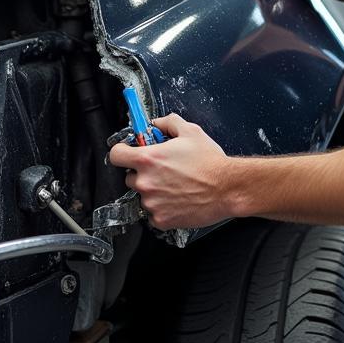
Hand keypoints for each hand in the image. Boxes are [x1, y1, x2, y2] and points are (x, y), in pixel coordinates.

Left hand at [107, 113, 234, 229]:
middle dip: (143, 174)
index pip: (116, 155)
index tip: (128, 153)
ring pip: (143, 196)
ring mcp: (151, 203)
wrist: (227, 188)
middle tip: (163, 171)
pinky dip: (163, 208)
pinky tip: (178, 199)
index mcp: (148, 159)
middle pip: (129, 178)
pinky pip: (153, 214)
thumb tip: (157, 123)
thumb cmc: (210, 162)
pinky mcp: (161, 219)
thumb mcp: (191, 131)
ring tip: (176, 186)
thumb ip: (168, 123)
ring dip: (154, 192)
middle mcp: (145, 182)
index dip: (122, 152)